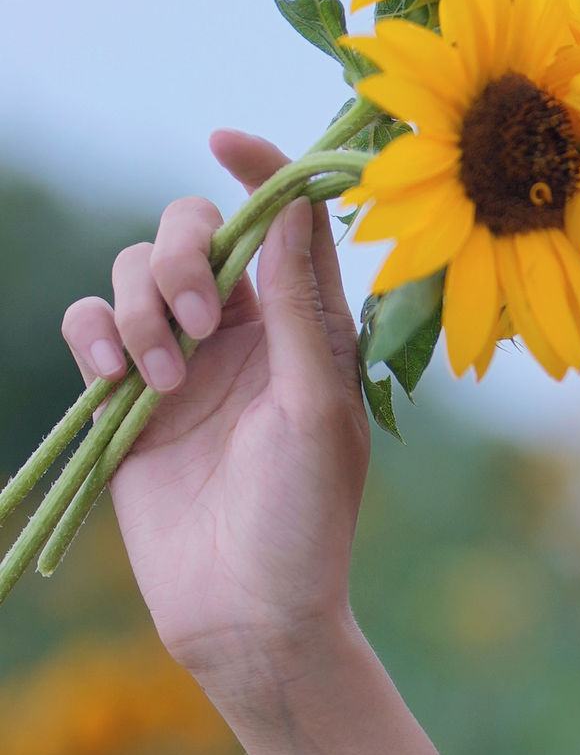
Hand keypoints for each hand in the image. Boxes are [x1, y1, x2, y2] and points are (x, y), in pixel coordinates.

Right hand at [62, 132, 370, 692]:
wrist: (247, 614)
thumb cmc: (305, 520)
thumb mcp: (316, 406)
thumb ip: (298, 305)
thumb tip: (296, 201)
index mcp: (302, 327)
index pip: (280, 222)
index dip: (257, 168)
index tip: (224, 140)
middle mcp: (241, 333)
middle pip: (192, 231)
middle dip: (181, 254)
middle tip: (194, 317)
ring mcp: (179, 363)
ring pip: (132, 272)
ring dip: (139, 309)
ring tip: (162, 382)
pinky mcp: (125, 398)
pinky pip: (89, 325)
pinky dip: (93, 334)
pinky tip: (116, 380)